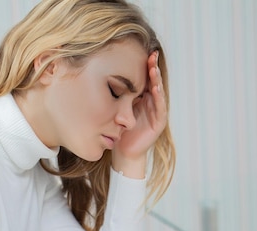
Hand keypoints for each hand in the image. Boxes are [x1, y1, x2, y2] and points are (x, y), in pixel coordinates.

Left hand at [112, 51, 167, 176]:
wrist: (123, 152)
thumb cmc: (117, 130)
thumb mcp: (114, 108)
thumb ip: (113, 95)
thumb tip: (96, 76)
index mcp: (141, 97)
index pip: (144, 77)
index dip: (144, 65)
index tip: (142, 51)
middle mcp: (150, 102)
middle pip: (153, 81)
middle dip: (152, 67)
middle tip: (151, 54)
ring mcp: (156, 111)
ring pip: (158, 91)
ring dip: (156, 79)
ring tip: (153, 67)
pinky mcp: (159, 122)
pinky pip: (160, 107)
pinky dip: (158, 96)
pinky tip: (155, 87)